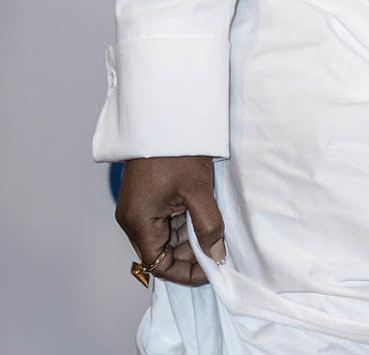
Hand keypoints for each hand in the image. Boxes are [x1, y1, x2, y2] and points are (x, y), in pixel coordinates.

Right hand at [115, 155, 225, 286]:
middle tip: (217, 248)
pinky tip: (202, 215)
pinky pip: (163, 220)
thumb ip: (208, 226)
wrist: (164, 115)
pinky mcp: (145, 196)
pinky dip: (183, 222)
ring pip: (164, 236)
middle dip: (189, 254)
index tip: (211, 269)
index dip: (186, 272)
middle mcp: (133, 219)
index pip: (160, 266)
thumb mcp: (197, 190)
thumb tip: (216, 255)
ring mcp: (138, 207)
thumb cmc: (176, 150)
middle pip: (161, 252)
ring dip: (188, 237)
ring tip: (213, 229)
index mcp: (138, 222)